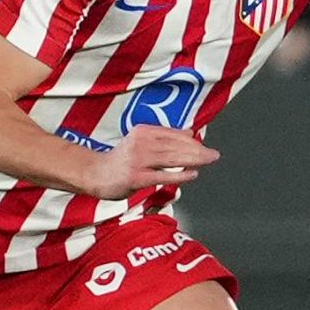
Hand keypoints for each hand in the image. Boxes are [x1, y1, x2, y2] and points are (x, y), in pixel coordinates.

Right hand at [82, 126, 217, 198]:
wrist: (95, 174)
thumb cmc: (121, 160)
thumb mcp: (141, 142)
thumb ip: (164, 138)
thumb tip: (190, 132)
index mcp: (143, 132)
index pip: (173, 134)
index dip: (191, 141)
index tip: (206, 146)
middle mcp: (141, 143)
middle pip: (175, 146)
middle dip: (198, 150)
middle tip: (214, 154)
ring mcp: (138, 160)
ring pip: (172, 158)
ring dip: (194, 159)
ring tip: (208, 161)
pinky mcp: (136, 177)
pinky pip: (163, 175)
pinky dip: (180, 175)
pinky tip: (193, 174)